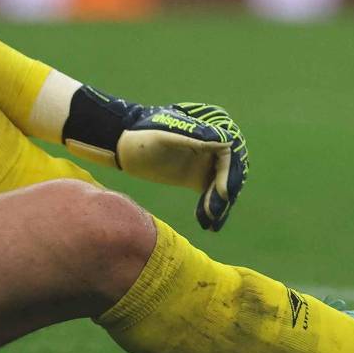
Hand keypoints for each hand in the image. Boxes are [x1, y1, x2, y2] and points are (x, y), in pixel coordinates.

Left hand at [60, 85, 249, 231]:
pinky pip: (211, 193)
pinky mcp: (197, 177)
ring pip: (222, 185)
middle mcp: (212, 145)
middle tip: (215, 213)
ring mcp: (206, 162)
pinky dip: (211, 208)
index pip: (229, 152)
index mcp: (208, 128)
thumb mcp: (166, 136)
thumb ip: (195, 138)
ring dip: (219, 205)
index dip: (229, 173)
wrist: (123, 148)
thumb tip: (227, 142)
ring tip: (211, 223)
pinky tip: (208, 224)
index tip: (223, 194)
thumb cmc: (142, 135)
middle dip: (224, 192)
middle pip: (230, 171)